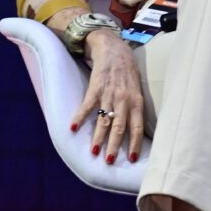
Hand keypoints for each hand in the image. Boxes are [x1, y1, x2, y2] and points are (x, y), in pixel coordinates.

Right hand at [70, 29, 143, 162]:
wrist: (114, 48)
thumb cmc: (128, 71)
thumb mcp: (138, 89)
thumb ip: (136, 108)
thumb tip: (137, 130)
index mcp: (136, 101)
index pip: (137, 127)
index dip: (135, 144)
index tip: (132, 159)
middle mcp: (123, 100)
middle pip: (119, 127)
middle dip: (114, 146)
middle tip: (110, 161)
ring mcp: (109, 94)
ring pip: (104, 120)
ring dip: (98, 138)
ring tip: (94, 152)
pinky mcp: (95, 87)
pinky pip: (87, 106)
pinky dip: (79, 117)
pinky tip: (72, 127)